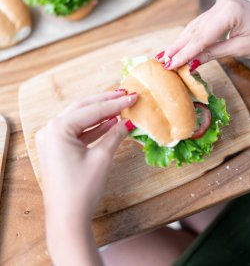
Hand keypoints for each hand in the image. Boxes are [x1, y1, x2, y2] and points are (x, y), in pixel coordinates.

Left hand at [35, 90, 136, 265]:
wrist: (67, 220)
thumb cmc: (81, 190)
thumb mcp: (101, 158)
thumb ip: (114, 135)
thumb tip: (127, 121)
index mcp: (58, 128)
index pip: (91, 110)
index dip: (115, 103)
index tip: (132, 96)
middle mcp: (51, 129)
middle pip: (83, 109)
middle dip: (106, 102)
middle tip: (126, 95)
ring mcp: (52, 139)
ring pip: (80, 119)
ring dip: (100, 114)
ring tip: (121, 107)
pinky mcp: (57, 148)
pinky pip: (77, 132)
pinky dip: (93, 128)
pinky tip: (110, 123)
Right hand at [155, 0, 249, 69]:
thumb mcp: (240, 48)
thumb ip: (212, 53)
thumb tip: (189, 64)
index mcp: (229, 11)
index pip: (201, 37)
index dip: (184, 53)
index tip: (169, 64)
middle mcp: (222, 3)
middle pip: (195, 30)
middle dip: (178, 46)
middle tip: (160, 59)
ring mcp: (221, 3)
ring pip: (196, 26)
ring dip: (181, 41)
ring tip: (165, 54)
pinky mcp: (221, 7)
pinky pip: (202, 24)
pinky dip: (191, 36)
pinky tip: (179, 45)